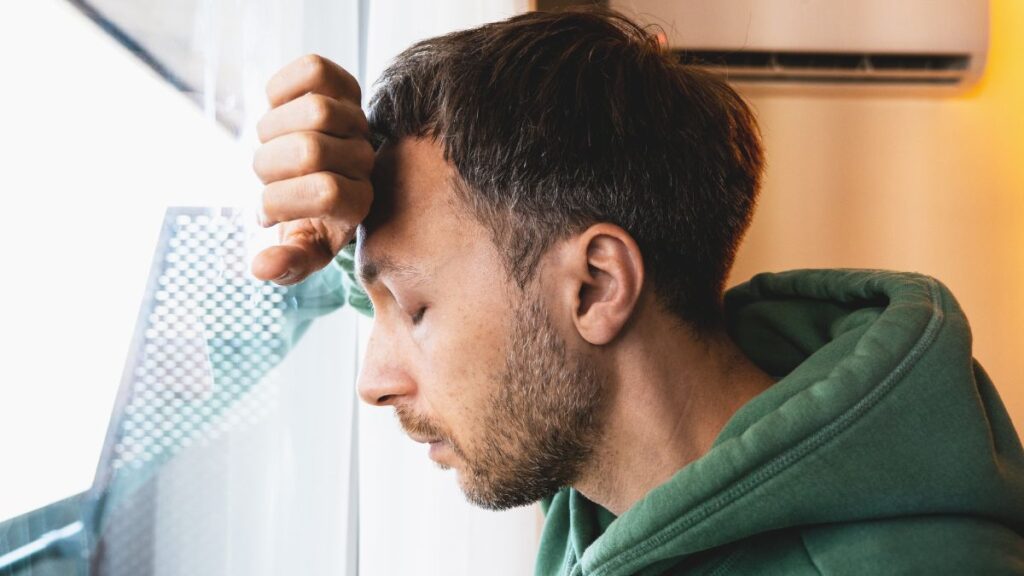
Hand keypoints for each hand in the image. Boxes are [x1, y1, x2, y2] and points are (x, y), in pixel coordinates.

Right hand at [251, 54, 373, 284]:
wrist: (321, 173)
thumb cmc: (308, 217)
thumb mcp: (303, 246)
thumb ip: (288, 262)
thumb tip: (260, 267)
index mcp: (360, 203)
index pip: (325, 193)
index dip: (278, 202)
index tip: (266, 213)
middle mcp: (366, 161)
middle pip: (311, 149)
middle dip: (269, 165)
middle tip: (265, 177)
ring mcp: (357, 120)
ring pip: (316, 109)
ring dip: (273, 128)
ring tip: (270, 145)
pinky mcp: (343, 85)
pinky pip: (314, 70)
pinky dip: (282, 88)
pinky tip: (276, 109)